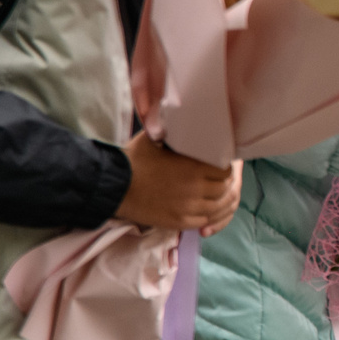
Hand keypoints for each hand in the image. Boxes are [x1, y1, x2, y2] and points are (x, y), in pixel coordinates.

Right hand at [117, 133, 240, 232]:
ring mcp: (187, 208)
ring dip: (215, 201)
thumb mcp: (154, 138)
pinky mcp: (178, 222)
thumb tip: (183, 117)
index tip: (217, 167)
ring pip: (216, 207)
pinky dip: (204, 215)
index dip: (224, 169)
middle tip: (214, 182)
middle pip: (223, 190)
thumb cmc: (133, 160)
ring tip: (208, 195)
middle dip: (221, 185)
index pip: (226, 171)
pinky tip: (198, 208)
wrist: (112, 186)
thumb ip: (173, 131)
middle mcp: (195, 188)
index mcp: (193, 167)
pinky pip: (203, 220)